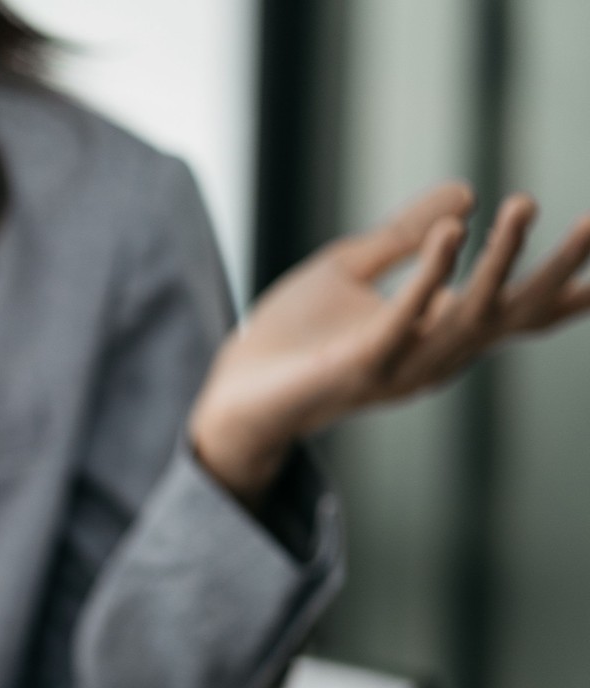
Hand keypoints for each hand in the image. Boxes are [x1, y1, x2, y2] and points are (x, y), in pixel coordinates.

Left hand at [190, 182, 589, 504]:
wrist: (232, 394)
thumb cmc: (290, 338)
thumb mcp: (349, 270)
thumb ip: (405, 234)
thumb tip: (465, 192)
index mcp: (436, 333)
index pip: (514, 313)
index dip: (566, 291)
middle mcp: (431, 356)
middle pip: (510, 316)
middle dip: (555, 272)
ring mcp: (399, 366)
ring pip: (468, 316)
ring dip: (500, 261)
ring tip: (522, 204)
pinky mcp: (359, 367)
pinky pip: (405, 320)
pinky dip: (430, 277)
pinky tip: (451, 232)